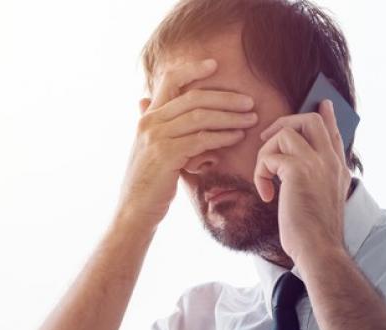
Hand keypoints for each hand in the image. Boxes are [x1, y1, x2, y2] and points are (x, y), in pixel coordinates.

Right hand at [116, 58, 258, 227]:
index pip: (169, 80)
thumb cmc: (147, 181)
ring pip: (201, 117)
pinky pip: (202, 139)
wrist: (134, 209)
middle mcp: (150, 122)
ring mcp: (157, 138)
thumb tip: (143, 100)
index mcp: (147, 117)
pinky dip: (223, 136)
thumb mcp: (145, 147)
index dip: (192, 69)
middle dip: (225, 98)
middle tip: (248, 102)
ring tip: (251, 119)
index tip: (215, 65)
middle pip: (193, 97)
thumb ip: (151, 123)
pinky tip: (237, 136)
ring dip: (230, 117)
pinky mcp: (167, 154)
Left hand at [253, 99, 350, 264]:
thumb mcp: (322, 200)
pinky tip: (266, 194)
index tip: (323, 103)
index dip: (327, 116)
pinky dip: (260, 173)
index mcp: (338, 168)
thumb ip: (316, 179)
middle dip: (283, 123)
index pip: (334, 133)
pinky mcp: (298, 170)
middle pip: (310, 120)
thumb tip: (294, 169)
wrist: (319, 249)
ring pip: (286, 132)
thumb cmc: (315, 232)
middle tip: (266, 139)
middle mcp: (330, 161)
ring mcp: (317, 163)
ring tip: (264, 178)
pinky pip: (270, 157)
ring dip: (266, 153)